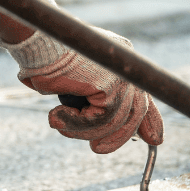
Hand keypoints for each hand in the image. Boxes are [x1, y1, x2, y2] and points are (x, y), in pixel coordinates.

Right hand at [18, 36, 163, 153]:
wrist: (34, 42)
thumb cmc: (44, 59)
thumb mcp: (74, 83)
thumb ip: (93, 102)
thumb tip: (100, 134)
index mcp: (121, 60)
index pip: (143, 96)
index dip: (150, 122)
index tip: (155, 140)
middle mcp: (126, 64)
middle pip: (135, 112)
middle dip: (118, 136)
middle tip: (98, 149)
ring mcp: (121, 75)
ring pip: (113, 121)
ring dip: (83, 130)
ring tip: (60, 124)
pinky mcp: (110, 85)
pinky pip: (99, 120)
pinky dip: (77, 124)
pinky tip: (57, 116)